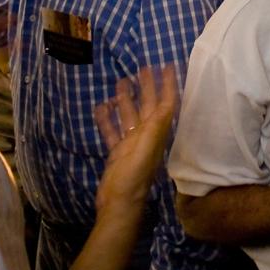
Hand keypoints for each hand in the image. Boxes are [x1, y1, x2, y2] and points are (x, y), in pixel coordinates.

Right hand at [92, 65, 178, 219]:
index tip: (168, 66)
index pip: (165, 104)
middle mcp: (146, 136)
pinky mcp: (117, 152)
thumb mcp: (145, 151)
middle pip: (147, 105)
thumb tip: (166, 103)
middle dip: (147, 86)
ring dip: (126, 99)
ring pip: (129, 116)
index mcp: (156, 134)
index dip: (168, 85)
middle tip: (143, 67)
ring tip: (121, 81)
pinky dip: (107, 119)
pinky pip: (112, 131)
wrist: (118, 204)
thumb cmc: (133, 178)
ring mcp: (130, 144)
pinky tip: (101, 107)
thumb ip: (155, 128)